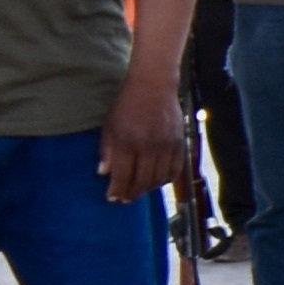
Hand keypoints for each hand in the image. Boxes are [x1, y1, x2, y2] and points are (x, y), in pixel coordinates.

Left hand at [97, 74, 190, 208]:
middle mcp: (148, 146)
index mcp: (128, 141)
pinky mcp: (179, 143)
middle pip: (142, 181)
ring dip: (148, 189)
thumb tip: (104, 173)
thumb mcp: (109, 125)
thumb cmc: (127, 104)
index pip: (122, 175)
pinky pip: (175, 170)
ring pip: (159, 179)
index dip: (117, 190)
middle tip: (125, 199)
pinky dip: (166, 179)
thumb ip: (107, 150)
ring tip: (140, 190)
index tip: (112, 197)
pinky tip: (157, 181)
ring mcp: (166, 145)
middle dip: (132, 193)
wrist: (154, 85)